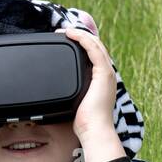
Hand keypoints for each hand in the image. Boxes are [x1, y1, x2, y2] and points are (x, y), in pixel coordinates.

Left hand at [60, 27, 125, 161]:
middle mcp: (106, 74)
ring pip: (95, 44)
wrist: (94, 130)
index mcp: (101, 80)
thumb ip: (70, 91)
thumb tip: (55, 87)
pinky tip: (71, 34)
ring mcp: (106, 73)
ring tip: (64, 31)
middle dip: (79, 36)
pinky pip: (93, 49)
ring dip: (79, 34)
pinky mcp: (103, 73)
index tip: (66, 41)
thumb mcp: (75, 101)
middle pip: (95, 47)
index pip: (94, 55)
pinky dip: (82, 39)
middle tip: (62, 33)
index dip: (82, 44)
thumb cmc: (84, 122)